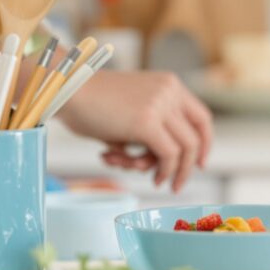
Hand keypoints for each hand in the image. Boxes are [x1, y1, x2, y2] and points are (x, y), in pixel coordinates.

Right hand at [58, 70, 212, 191]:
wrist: (65, 90)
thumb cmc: (90, 104)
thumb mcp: (131, 112)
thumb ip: (151, 133)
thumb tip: (164, 167)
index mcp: (169, 84)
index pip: (201, 117)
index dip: (204, 143)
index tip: (199, 164)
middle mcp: (170, 91)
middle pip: (195, 137)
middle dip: (185, 166)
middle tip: (174, 185)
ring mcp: (160, 104)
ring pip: (183, 150)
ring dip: (163, 170)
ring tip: (131, 167)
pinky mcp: (147, 122)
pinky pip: (168, 155)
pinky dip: (160, 171)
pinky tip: (138, 172)